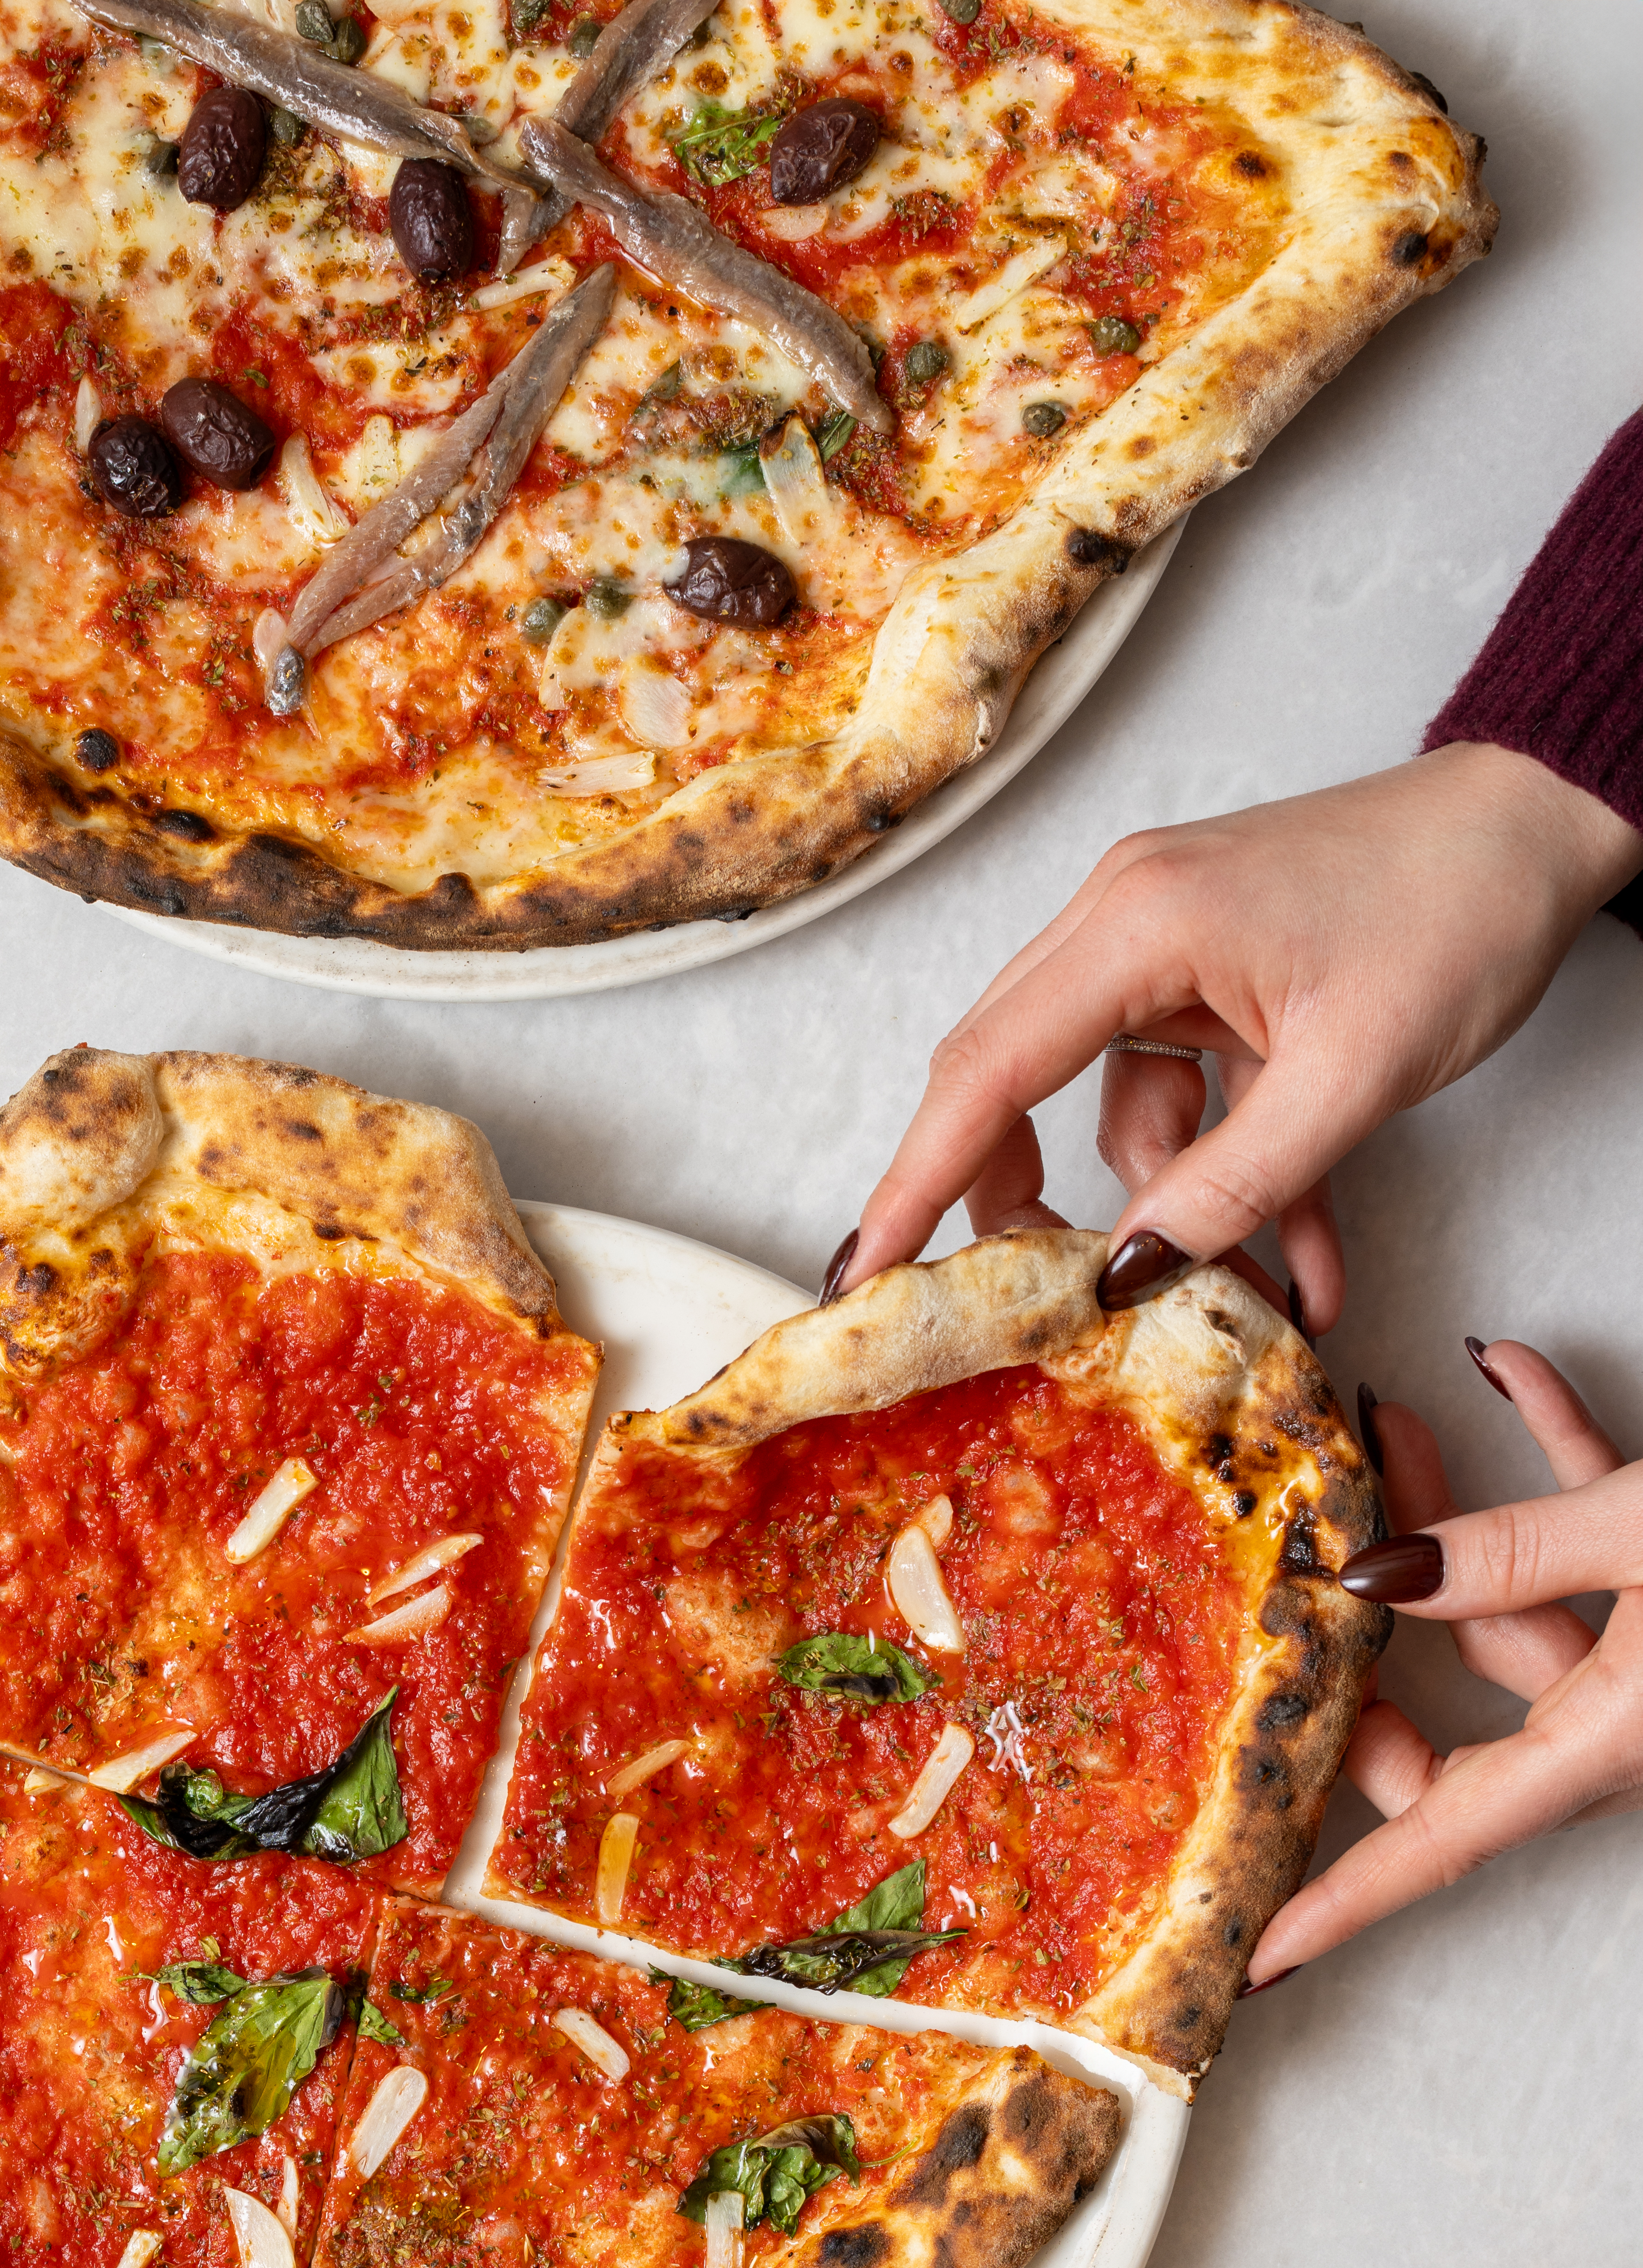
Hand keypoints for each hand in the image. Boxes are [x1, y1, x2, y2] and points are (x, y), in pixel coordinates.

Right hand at [843, 747, 1642, 1331]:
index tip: (860, 1273)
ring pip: (1113, 1110)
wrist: (1545, 822)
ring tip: (1265, 1292)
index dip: (913, 1183)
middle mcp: (1124, 923)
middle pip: (1012, 1085)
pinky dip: (1232, 1176)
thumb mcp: (1351, 1077)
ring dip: (1173, 1209)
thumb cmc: (1461, 909)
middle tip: (1030, 1307)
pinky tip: (1303, 1256)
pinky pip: (1188, 1097)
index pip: (983, 1073)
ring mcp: (1166, 947)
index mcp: (1136, 925)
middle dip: (1025, 1209)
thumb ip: (1232, 1186)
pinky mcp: (1213, 975)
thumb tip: (1123, 1276)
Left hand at [1246, 1342, 1642, 1980]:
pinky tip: (1509, 1372)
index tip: (1252, 1956)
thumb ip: (1520, 1557)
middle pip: (1459, 1731)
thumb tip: (1381, 1572)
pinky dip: (1555, 1463)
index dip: (1343, 1903)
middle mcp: (1625, 1731)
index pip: (1439, 1845)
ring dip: (1457, 1517)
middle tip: (1315, 1553)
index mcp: (1609, 1745)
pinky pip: (1600, 1550)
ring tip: (1386, 1419)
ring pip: (1516, 1620)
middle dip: (1382, 1645)